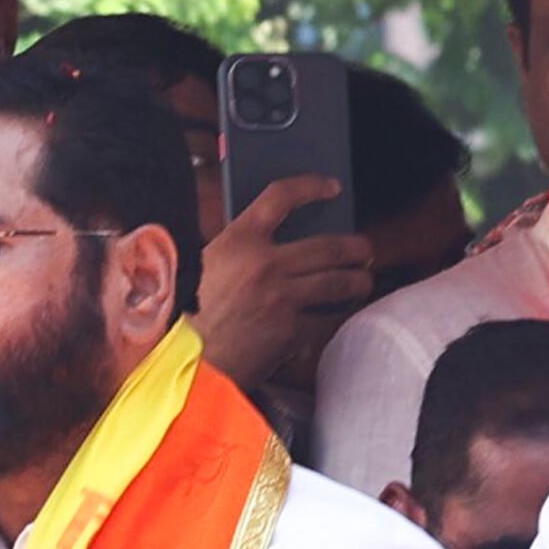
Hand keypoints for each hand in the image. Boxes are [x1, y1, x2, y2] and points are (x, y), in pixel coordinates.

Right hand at [194, 176, 372, 387]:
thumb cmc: (186, 316)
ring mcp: (281, 297)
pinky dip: (339, 317)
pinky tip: (343, 316)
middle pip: (328, 245)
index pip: (280, 197)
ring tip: (362, 281)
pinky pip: (329, 320)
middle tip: (364, 250)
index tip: (331, 187)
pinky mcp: (291, 330)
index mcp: (237, 240)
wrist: (185, 361)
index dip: (310, 187)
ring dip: (358, 281)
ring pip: (338, 282)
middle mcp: (264, 264)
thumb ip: (237, 250)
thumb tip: (270, 244)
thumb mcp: (204, 267)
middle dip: (355, 247)